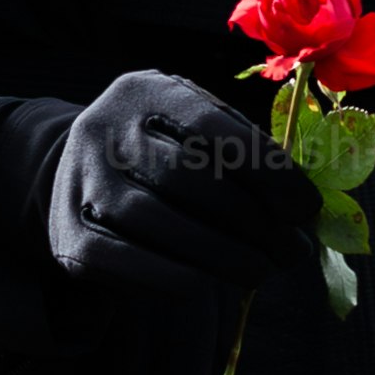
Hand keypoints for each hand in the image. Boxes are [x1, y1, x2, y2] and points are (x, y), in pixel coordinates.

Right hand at [41, 70, 317, 298]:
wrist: (76, 180)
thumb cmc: (161, 155)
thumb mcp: (194, 132)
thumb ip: (243, 154)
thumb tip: (304, 210)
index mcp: (146, 91)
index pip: (214, 126)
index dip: (268, 171)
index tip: (306, 208)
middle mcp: (105, 129)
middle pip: (186, 176)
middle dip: (251, 221)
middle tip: (292, 251)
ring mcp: (81, 182)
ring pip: (156, 220)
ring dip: (221, 255)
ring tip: (260, 271)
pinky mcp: (69, 236)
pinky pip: (125, 262)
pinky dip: (173, 277)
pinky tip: (208, 284)